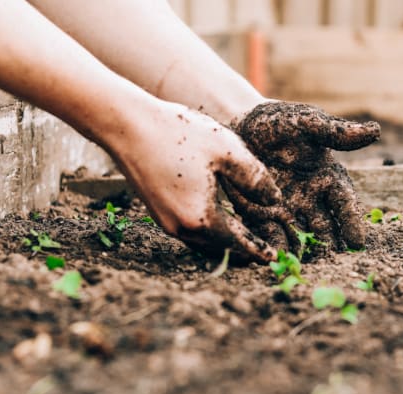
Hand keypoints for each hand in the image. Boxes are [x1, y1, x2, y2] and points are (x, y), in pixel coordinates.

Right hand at [107, 101, 281, 262]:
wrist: (127, 125)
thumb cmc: (179, 133)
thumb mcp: (227, 150)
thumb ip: (255, 178)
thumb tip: (274, 201)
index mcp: (201, 217)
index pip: (238, 243)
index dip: (258, 250)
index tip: (273, 258)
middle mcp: (181, 227)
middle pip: (219, 248)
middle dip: (242, 251)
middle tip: (263, 253)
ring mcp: (165, 221)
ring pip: (202, 242)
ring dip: (224, 243)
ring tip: (244, 240)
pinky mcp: (156, 211)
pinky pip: (189, 231)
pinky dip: (208, 232)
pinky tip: (217, 221)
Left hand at [228, 101, 379, 251]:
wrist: (240, 125)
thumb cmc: (279, 122)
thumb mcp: (307, 123)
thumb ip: (336, 132)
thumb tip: (375, 131)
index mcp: (328, 178)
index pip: (345, 204)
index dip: (352, 222)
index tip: (357, 242)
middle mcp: (312, 199)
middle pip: (326, 228)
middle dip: (330, 246)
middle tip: (334, 264)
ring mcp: (288, 210)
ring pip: (301, 237)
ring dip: (305, 253)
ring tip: (307, 268)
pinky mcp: (262, 216)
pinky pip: (272, 236)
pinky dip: (275, 248)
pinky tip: (276, 260)